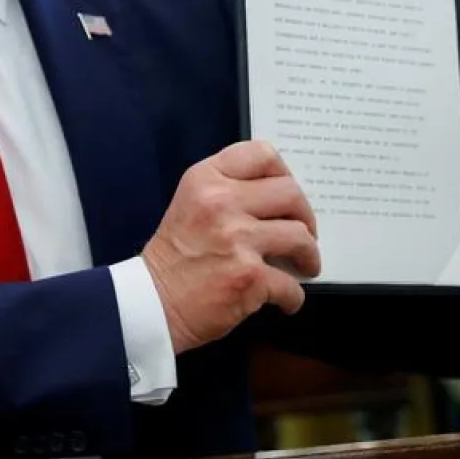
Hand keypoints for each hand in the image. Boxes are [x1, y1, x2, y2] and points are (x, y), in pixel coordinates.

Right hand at [142, 141, 320, 354]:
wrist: (150, 304)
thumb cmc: (173, 257)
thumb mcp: (190, 204)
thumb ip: (227, 191)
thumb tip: (278, 200)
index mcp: (205, 179)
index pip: (262, 154)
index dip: (284, 173)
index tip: (288, 195)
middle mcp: (221, 202)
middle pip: (290, 193)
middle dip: (306, 216)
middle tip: (304, 232)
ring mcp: (236, 239)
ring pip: (300, 236)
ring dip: (309, 255)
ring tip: (304, 265)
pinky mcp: (248, 276)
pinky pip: (291, 284)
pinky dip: (293, 297)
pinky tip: (284, 300)